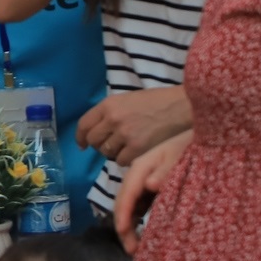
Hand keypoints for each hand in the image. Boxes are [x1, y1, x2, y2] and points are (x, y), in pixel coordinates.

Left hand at [77, 86, 191, 164]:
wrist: (180, 107)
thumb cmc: (156, 101)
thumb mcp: (127, 100)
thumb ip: (110, 113)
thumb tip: (96, 131)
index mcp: (108, 105)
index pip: (83, 124)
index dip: (80, 137)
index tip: (82, 144)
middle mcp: (113, 119)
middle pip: (93, 140)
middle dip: (98, 145)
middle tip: (109, 146)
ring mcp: (124, 134)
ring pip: (107, 152)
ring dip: (113, 153)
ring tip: (126, 147)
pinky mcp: (137, 148)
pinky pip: (122, 160)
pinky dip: (126, 159)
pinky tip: (135, 153)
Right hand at [115, 130, 192, 252]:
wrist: (206, 140)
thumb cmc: (191, 147)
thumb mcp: (180, 156)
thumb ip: (166, 170)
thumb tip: (150, 185)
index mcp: (141, 167)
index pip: (126, 193)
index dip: (122, 214)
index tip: (124, 234)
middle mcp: (138, 176)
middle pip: (123, 203)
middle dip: (124, 227)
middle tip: (132, 251)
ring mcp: (145, 183)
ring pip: (131, 207)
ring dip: (131, 227)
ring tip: (138, 248)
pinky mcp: (153, 189)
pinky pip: (142, 207)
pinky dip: (141, 221)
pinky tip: (147, 235)